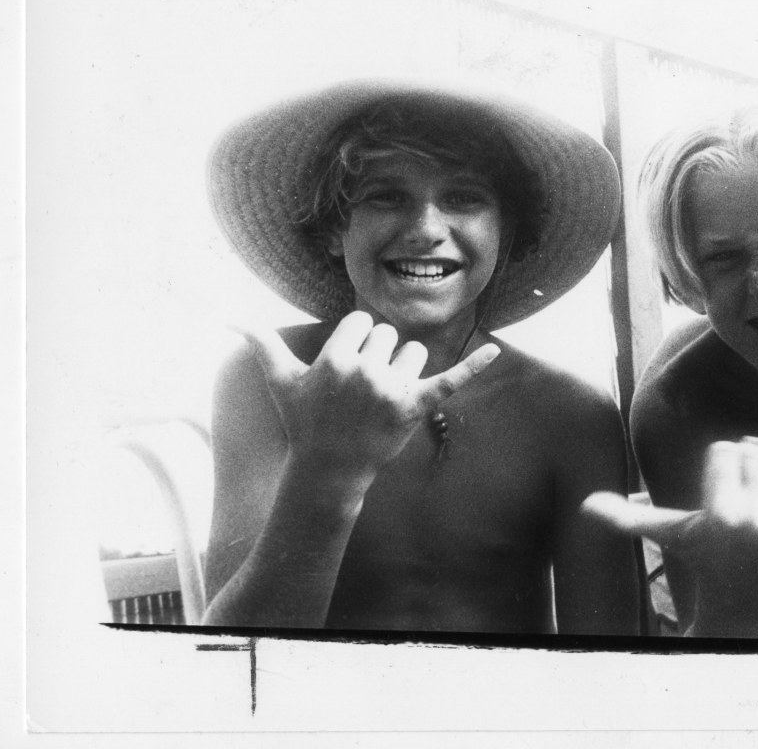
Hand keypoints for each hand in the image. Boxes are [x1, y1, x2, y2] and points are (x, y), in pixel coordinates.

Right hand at [238, 311, 500, 482]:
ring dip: (403, 369)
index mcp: (335, 359)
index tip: (343, 371)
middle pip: (387, 334)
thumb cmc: (304, 422)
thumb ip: (261, 345)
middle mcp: (365, 372)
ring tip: (381, 399)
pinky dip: (474, 365)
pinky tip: (495, 350)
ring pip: (414, 351)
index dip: (353, 343)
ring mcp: (392, 390)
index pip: (361, 322)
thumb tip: (229, 320)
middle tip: (360, 391)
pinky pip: (452, 379)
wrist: (329, 470)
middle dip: (377, 356)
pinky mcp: (418, 407)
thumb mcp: (280, 382)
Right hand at [583, 409, 757, 636]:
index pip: (723, 451)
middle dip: (740, 460)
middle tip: (734, 487)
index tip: (714, 489)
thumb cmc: (702, 558)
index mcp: (723, 516)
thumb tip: (586, 507)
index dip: (716, 462)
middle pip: (752, 449)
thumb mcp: (667, 536)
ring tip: (754, 473)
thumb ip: (629, 517)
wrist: (744, 599)